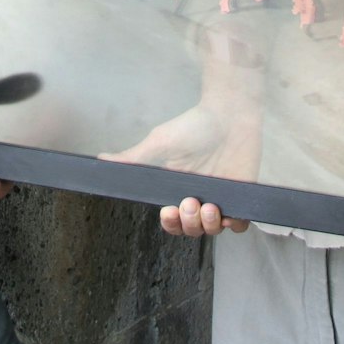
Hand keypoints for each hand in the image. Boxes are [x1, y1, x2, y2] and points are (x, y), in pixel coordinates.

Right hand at [101, 104, 257, 237]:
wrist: (229, 112)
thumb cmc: (194, 125)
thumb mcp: (160, 142)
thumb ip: (133, 157)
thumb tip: (100, 160)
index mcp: (178, 187)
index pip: (172, 219)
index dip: (170, 222)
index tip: (167, 210)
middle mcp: (199, 195)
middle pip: (191, 229)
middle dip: (188, 223)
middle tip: (189, 202)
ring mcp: (222, 196)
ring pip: (213, 230)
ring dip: (208, 225)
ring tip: (208, 205)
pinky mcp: (243, 195)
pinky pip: (240, 224)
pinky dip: (234, 225)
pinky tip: (228, 213)